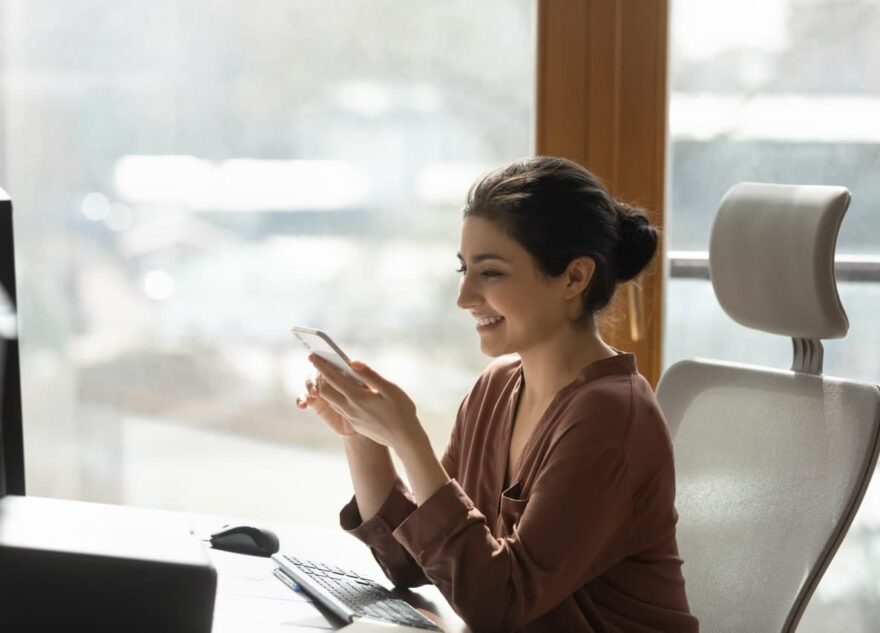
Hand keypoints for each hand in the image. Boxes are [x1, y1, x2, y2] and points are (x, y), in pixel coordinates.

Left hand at [307, 354, 423, 450]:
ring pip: (331, 401)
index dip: (321, 366)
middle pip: (325, 391)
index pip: (333, 378)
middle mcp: (350, 409)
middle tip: (319, 364)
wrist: (405, 439)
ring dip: (326, 387)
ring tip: (328, 376)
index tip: (311, 355)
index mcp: (358, 398)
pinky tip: (343, 392)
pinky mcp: (355, 425)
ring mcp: (352, 418)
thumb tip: (353, 363)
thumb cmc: (402, 411)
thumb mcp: (390, 389)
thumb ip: (370, 375)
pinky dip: (336, 397)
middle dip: (320, 376)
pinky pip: (339, 408)